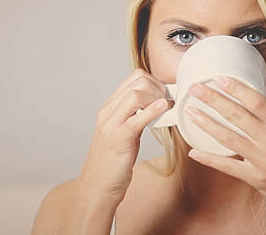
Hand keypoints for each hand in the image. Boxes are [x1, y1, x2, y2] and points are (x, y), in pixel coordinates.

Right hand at [76, 68, 172, 204]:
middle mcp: (108, 112)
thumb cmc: (112, 163)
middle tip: (169, 104)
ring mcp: (111, 125)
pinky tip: (164, 109)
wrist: (96, 187)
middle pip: (137, 81)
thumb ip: (136, 117)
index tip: (166, 96)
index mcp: (109, 108)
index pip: (134, 78)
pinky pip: (136, 119)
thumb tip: (157, 106)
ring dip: (157, 98)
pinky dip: (152, 111)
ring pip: (135, 95)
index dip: (155, 82)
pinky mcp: (118, 140)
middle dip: (159, 88)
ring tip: (167, 110)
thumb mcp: (124, 133)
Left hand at [183, 76, 265, 227]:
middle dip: (213, 100)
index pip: (257, 102)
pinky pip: (228, 166)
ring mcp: (263, 159)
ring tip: (190, 112)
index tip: (218, 78)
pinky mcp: (256, 178)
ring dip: (206, 124)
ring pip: (229, 138)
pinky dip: (209, 159)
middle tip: (194, 90)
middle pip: (238, 116)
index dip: (236, 89)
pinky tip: (194, 152)